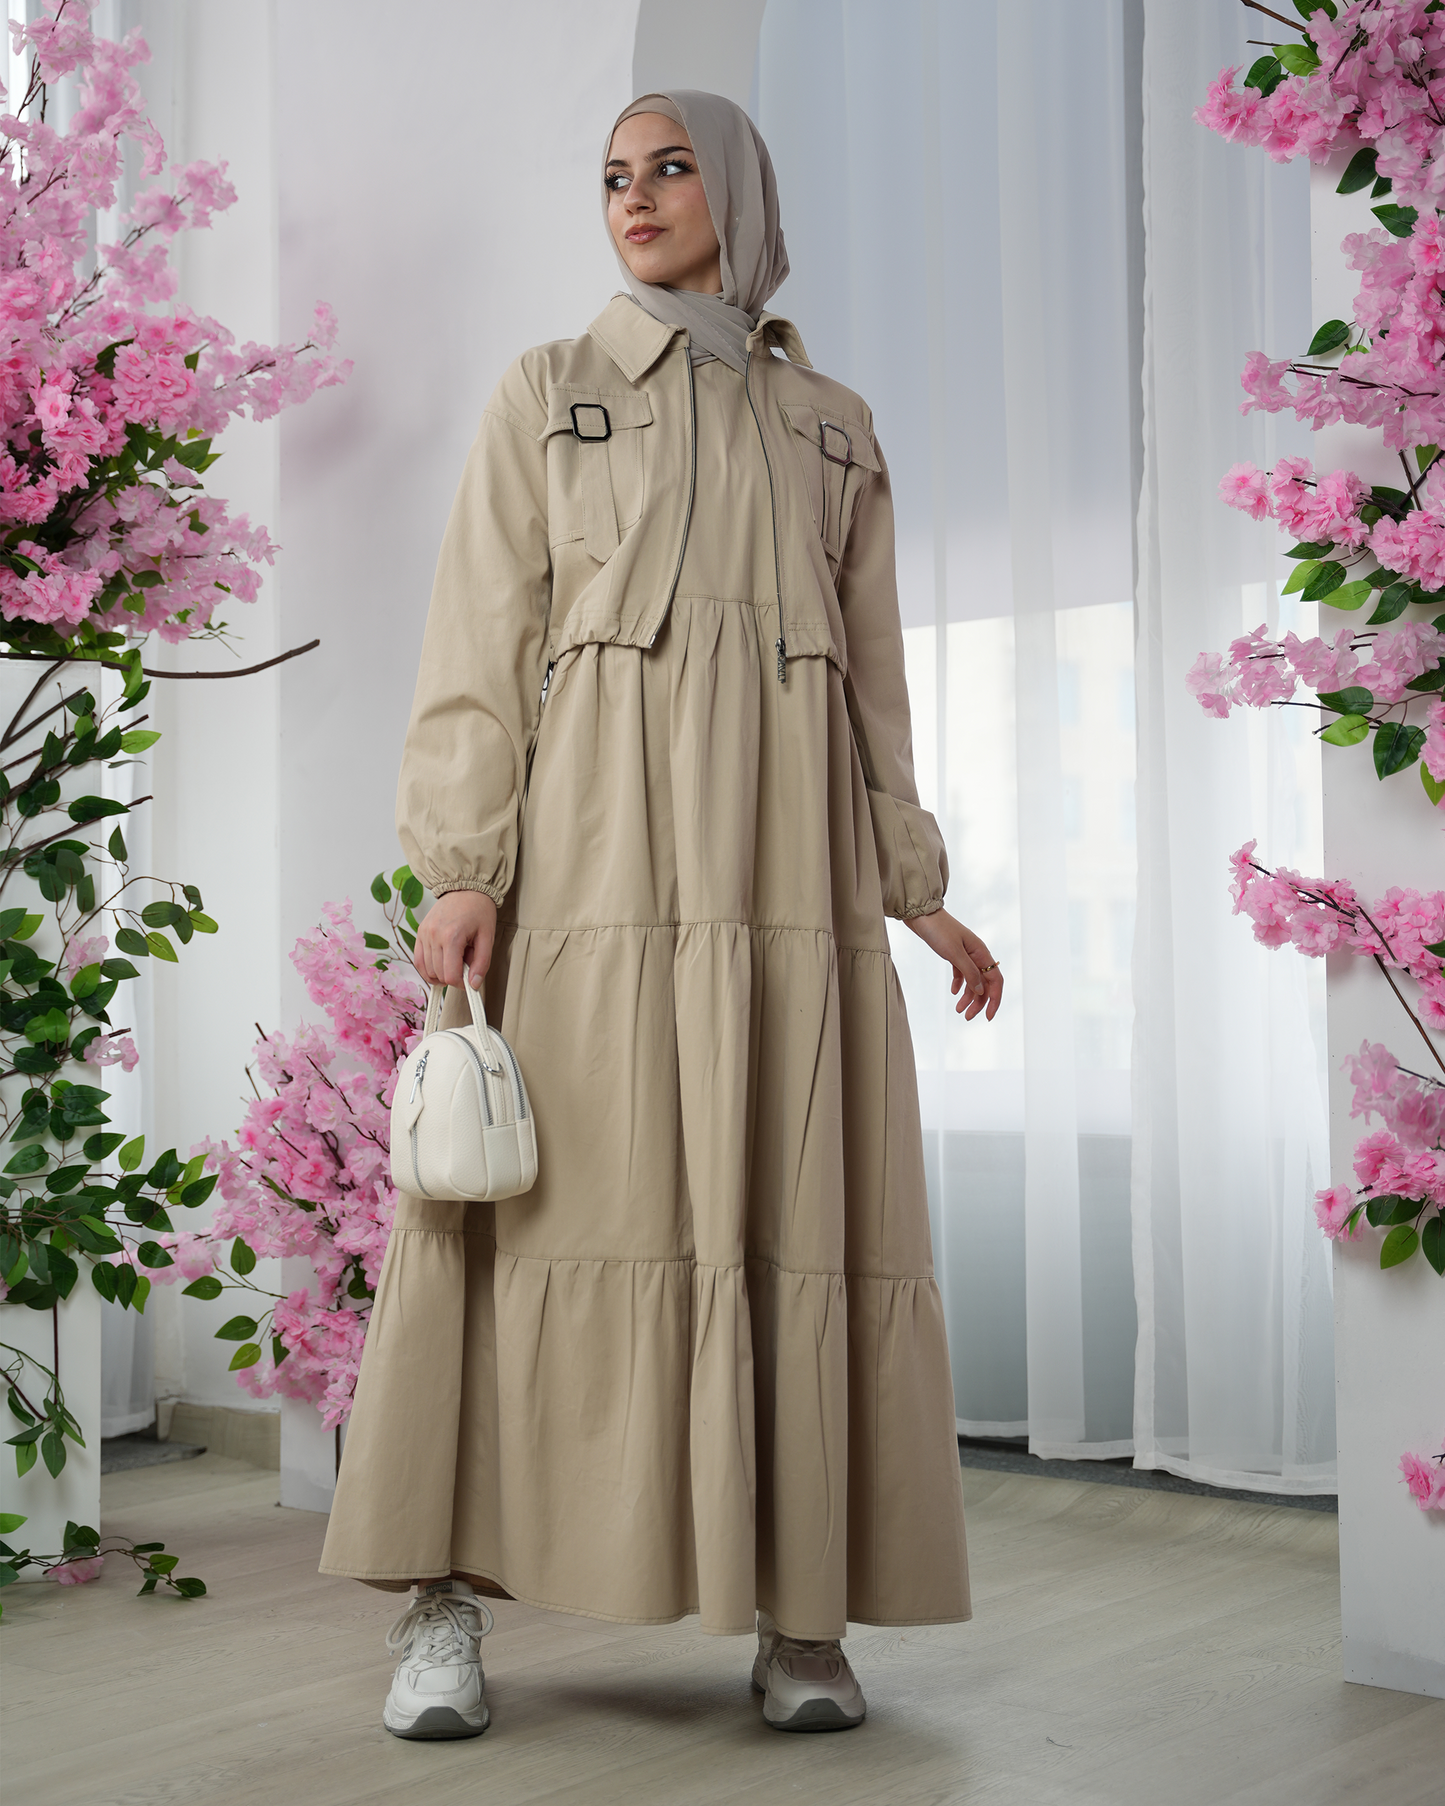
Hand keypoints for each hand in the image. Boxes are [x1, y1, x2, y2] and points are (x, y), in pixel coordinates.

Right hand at [413, 890, 497, 989]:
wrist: (465, 888)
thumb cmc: (478, 910)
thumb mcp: (487, 937)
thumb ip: (482, 963)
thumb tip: (473, 984)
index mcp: (452, 936)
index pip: (450, 976)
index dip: (461, 984)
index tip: (468, 981)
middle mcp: (434, 935)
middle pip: (438, 974)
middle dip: (453, 977)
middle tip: (465, 967)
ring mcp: (424, 934)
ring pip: (427, 970)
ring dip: (441, 973)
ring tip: (454, 961)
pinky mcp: (420, 933)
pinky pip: (418, 960)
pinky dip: (427, 968)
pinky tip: (439, 967)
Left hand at [902, 907, 1002, 1021]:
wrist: (921, 914)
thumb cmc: (938, 930)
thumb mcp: (954, 953)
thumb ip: (969, 973)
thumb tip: (981, 991)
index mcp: (981, 953)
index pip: (995, 981)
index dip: (995, 1000)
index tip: (988, 1016)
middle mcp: (977, 954)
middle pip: (984, 983)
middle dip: (978, 1002)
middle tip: (967, 1017)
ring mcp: (966, 954)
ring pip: (972, 980)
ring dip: (968, 996)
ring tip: (958, 1010)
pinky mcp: (954, 953)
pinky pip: (962, 973)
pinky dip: (959, 984)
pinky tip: (953, 992)